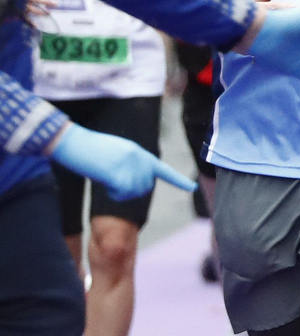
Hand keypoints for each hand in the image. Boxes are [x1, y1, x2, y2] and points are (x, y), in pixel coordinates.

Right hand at [49, 124, 194, 198]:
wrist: (70, 141)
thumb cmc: (87, 149)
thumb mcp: (115, 153)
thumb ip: (130, 166)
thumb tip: (137, 184)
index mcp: (139, 153)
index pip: (163, 170)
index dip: (178, 181)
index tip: (192, 188)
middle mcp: (140, 159)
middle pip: (145, 188)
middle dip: (130, 191)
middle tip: (111, 180)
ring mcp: (131, 165)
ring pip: (135, 192)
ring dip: (120, 193)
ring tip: (106, 177)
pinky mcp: (119, 172)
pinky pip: (123, 194)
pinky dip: (114, 194)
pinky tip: (104, 182)